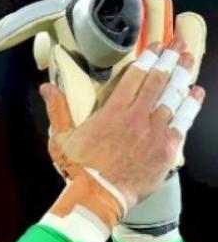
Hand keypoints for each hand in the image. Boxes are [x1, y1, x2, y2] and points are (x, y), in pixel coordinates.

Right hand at [40, 41, 203, 207]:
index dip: (148, 58)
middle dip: (171, 59)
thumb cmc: (79, 169)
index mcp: (112, 112)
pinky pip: (183, 121)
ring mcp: (155, 132)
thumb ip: (58, 109)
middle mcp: (137, 117)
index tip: (157, 46)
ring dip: (183, 76)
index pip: (135, 76)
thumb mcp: (62, 137)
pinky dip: (191, 105)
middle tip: (179, 45)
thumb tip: (46, 88)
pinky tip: (196, 93)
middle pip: (159, 81)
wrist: (98, 196)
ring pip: (174, 97)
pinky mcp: (167, 148)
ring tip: (189, 60)